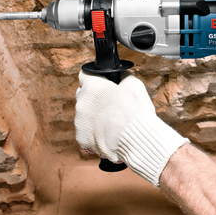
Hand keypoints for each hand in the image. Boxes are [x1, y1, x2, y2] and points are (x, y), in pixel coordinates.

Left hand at [75, 71, 188, 186]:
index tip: (101, 82)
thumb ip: (124, 77)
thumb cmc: (135, 112)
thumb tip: (121, 75)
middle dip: (94, 97)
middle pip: (83, 95)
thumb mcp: (135, 85)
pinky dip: (94, 132)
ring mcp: (79, 122)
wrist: (135, 140)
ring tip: (112, 122)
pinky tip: (108, 133)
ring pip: (84, 114)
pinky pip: (86, 132)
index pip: (85, 74)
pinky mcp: (82, 138)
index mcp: (92, 86)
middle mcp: (81, 103)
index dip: (95, 77)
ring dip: (94, 116)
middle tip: (110, 103)